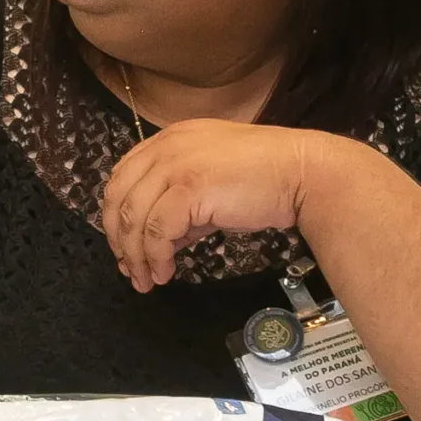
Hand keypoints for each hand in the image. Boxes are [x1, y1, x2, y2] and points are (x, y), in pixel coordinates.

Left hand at [100, 119, 325, 291]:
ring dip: (135, 254)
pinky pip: (157, 229)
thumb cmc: (265, 179)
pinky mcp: (189, 187)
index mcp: (168, 140)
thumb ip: (184, 206)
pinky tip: (165, 273)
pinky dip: (156, 256)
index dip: (117, 214)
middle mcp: (166, 147)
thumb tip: (163, 241)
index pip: (123, 175)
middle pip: (119, 195)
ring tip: (145, 280)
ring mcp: (176, 165)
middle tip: (128, 268)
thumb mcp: (213, 186)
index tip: (123, 245)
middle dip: (118, 237)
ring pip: (134, 215)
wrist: (303, 174)